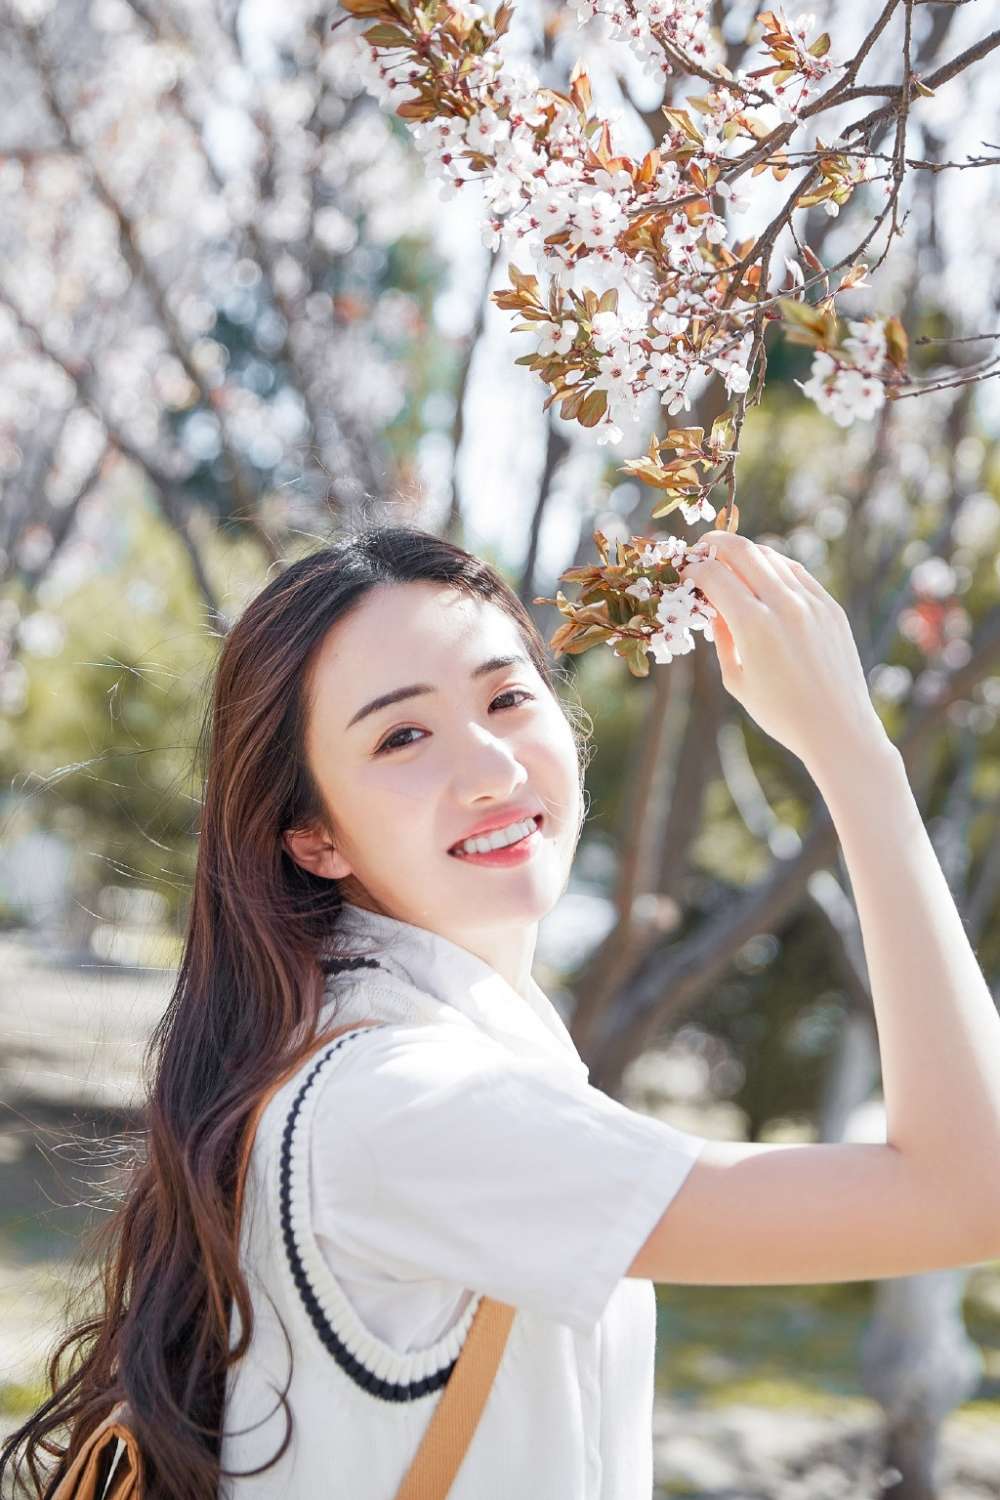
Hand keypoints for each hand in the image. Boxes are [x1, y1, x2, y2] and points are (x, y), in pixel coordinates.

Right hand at [677, 531, 889, 769]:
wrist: (838, 728)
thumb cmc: (780, 713)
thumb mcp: (736, 679)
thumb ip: (721, 636)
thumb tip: (711, 606)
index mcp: (754, 626)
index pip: (714, 575)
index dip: (693, 569)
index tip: (684, 574)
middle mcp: (784, 605)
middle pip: (743, 550)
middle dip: (716, 544)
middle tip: (702, 550)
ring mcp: (812, 602)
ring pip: (771, 556)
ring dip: (745, 553)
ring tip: (730, 564)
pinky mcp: (831, 607)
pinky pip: (796, 572)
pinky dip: (774, 567)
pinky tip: (762, 576)